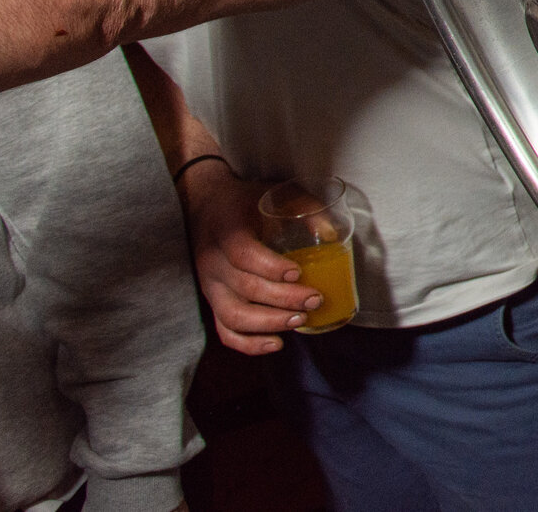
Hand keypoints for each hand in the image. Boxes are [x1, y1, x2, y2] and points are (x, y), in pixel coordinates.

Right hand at [178, 165, 322, 353]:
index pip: (243, 254)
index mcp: (227, 231)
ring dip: (269, 323)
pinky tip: (277, 343)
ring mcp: (210, 286)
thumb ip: (305, 208)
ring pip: (233, 315)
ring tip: (301, 320)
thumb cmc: (246, 200)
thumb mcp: (275, 193)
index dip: (270, 266)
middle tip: (315, 299)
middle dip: (283, 298)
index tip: (297, 272)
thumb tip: (333, 233)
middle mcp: (213, 262)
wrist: (204, 206)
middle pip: (244, 288)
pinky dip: (248, 344)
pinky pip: (224, 331)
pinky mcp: (212, 302)